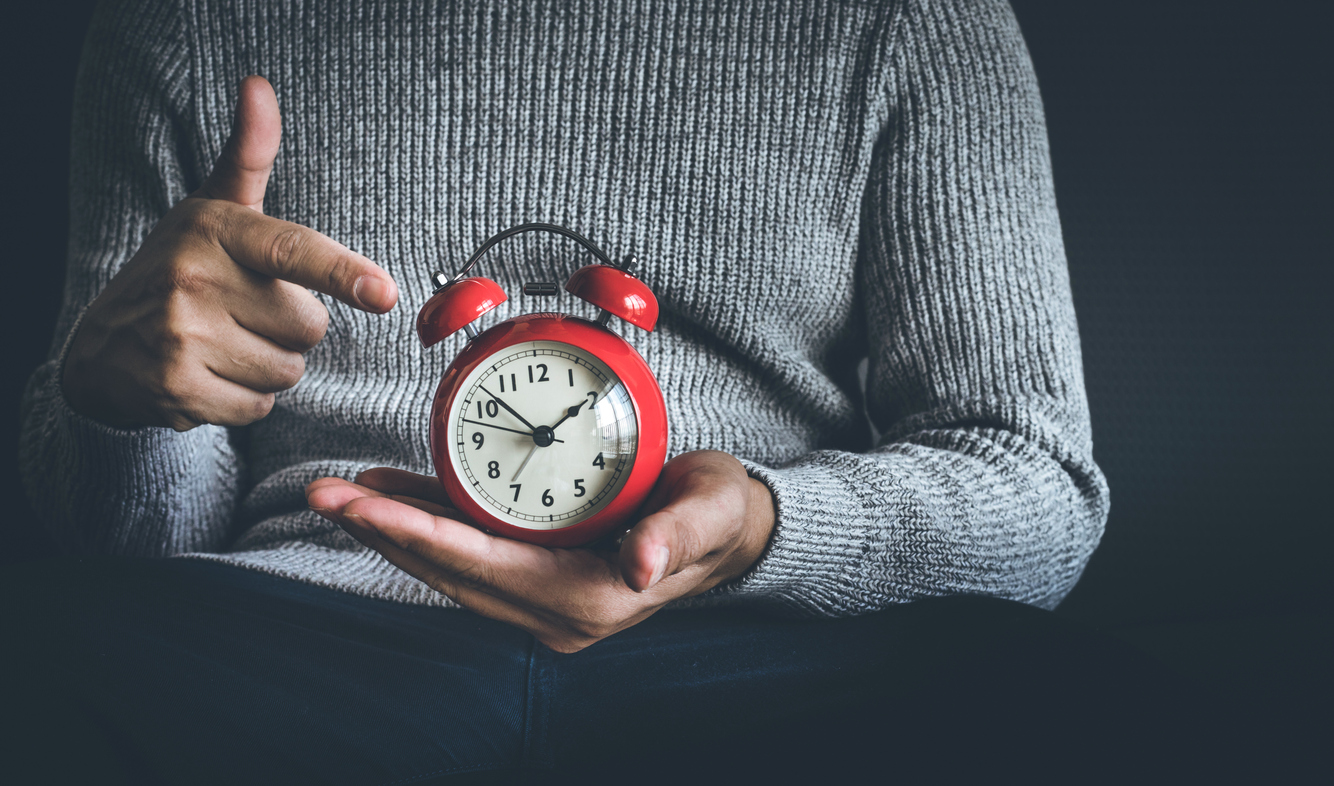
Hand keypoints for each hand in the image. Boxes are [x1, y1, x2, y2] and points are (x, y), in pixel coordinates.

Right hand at [61, 76, 397, 430]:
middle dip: (290, 330)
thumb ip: (248, 156)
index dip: (343, 272)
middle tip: (243, 315)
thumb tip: (260, 86)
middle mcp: (194, 279)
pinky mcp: (175, 389)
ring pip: (287, 371)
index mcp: (215, 230)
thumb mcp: (211, 209)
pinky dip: (243, 402)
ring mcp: (181, 336)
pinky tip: (209, 378)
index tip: (385, 292)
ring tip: (224, 346)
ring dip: (268, 368)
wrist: (102, 347)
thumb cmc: (179, 269)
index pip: (292, 252)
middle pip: (309, 328)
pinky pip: (258, 408)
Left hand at [306, 450, 776, 652]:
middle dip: (384, 533)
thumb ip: (678, 536)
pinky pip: (470, 553)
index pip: (484, 565)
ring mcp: (543, 600)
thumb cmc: (719, 514)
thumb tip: (641, 565)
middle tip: (325, 494)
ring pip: (451, 566)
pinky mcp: (537, 578)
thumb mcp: (710, 512)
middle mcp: (555, 612)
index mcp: (588, 598)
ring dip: (396, 532)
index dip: (418, 535)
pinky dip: (429, 527)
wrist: (731, 535)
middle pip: (451, 570)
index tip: (363, 508)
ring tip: (343, 495)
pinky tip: (395, 498)